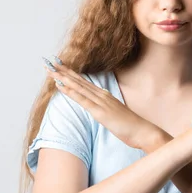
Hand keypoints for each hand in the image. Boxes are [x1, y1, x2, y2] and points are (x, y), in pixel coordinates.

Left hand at [42, 57, 156, 149]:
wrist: (142, 131)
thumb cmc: (130, 125)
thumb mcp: (114, 113)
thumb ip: (105, 107)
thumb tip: (98, 104)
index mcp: (104, 95)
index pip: (83, 81)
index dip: (70, 73)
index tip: (59, 65)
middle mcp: (101, 94)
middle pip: (78, 80)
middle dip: (63, 71)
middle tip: (49, 61)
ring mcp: (100, 102)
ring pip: (78, 86)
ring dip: (62, 77)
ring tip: (50, 69)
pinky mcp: (100, 111)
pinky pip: (82, 100)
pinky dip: (70, 91)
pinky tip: (60, 86)